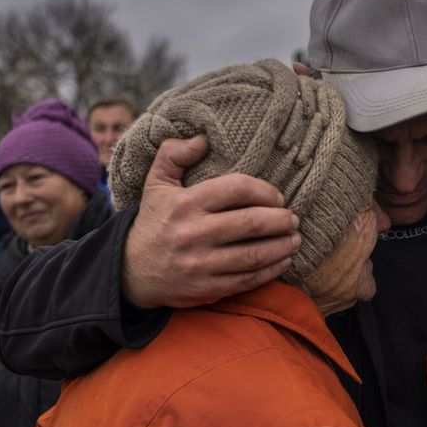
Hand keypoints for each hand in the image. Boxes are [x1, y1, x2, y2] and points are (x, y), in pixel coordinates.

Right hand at [122, 136, 300, 308]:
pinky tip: (283, 261)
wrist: (131, 272)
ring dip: (282, 246)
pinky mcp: (206, 288)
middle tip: (293, 219)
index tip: (278, 197)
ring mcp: (200, 264)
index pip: (237, 189)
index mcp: (185, 204)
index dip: (265, 191)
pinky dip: (272, 270)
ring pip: (254, 254)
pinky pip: (248, 279)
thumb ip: (174, 154)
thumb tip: (203, 137)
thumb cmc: (153, 222)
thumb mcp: (156, 184)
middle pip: (251, 223)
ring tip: (295, 239)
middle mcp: (193, 234)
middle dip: (281, 220)